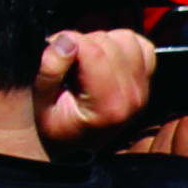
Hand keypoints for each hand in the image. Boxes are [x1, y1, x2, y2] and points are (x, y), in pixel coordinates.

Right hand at [39, 28, 156, 144]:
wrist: (77, 149)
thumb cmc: (57, 128)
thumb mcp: (41, 104)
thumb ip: (50, 71)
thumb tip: (65, 40)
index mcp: (107, 104)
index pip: (93, 50)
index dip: (69, 40)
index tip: (55, 50)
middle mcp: (132, 96)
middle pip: (108, 42)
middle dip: (84, 42)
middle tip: (69, 61)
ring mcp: (143, 89)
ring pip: (126, 39)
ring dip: (104, 42)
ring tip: (87, 60)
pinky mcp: (146, 83)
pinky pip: (142, 46)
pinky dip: (123, 45)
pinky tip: (106, 59)